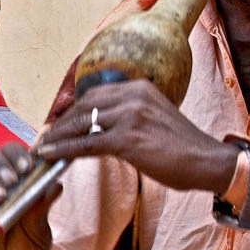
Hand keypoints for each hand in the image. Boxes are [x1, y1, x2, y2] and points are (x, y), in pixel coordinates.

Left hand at [34, 80, 236, 194]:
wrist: (207, 161)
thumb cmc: (181, 148)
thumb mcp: (151, 121)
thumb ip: (126, 119)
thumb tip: (97, 132)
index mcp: (139, 88)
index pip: (95, 94)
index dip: (73, 111)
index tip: (57, 124)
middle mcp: (134, 95)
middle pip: (84, 106)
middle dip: (61, 123)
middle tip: (44, 137)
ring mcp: (131, 115)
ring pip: (82, 123)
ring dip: (58, 137)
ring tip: (43, 149)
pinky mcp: (128, 138)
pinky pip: (88, 143)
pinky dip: (65, 150)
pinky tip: (51, 156)